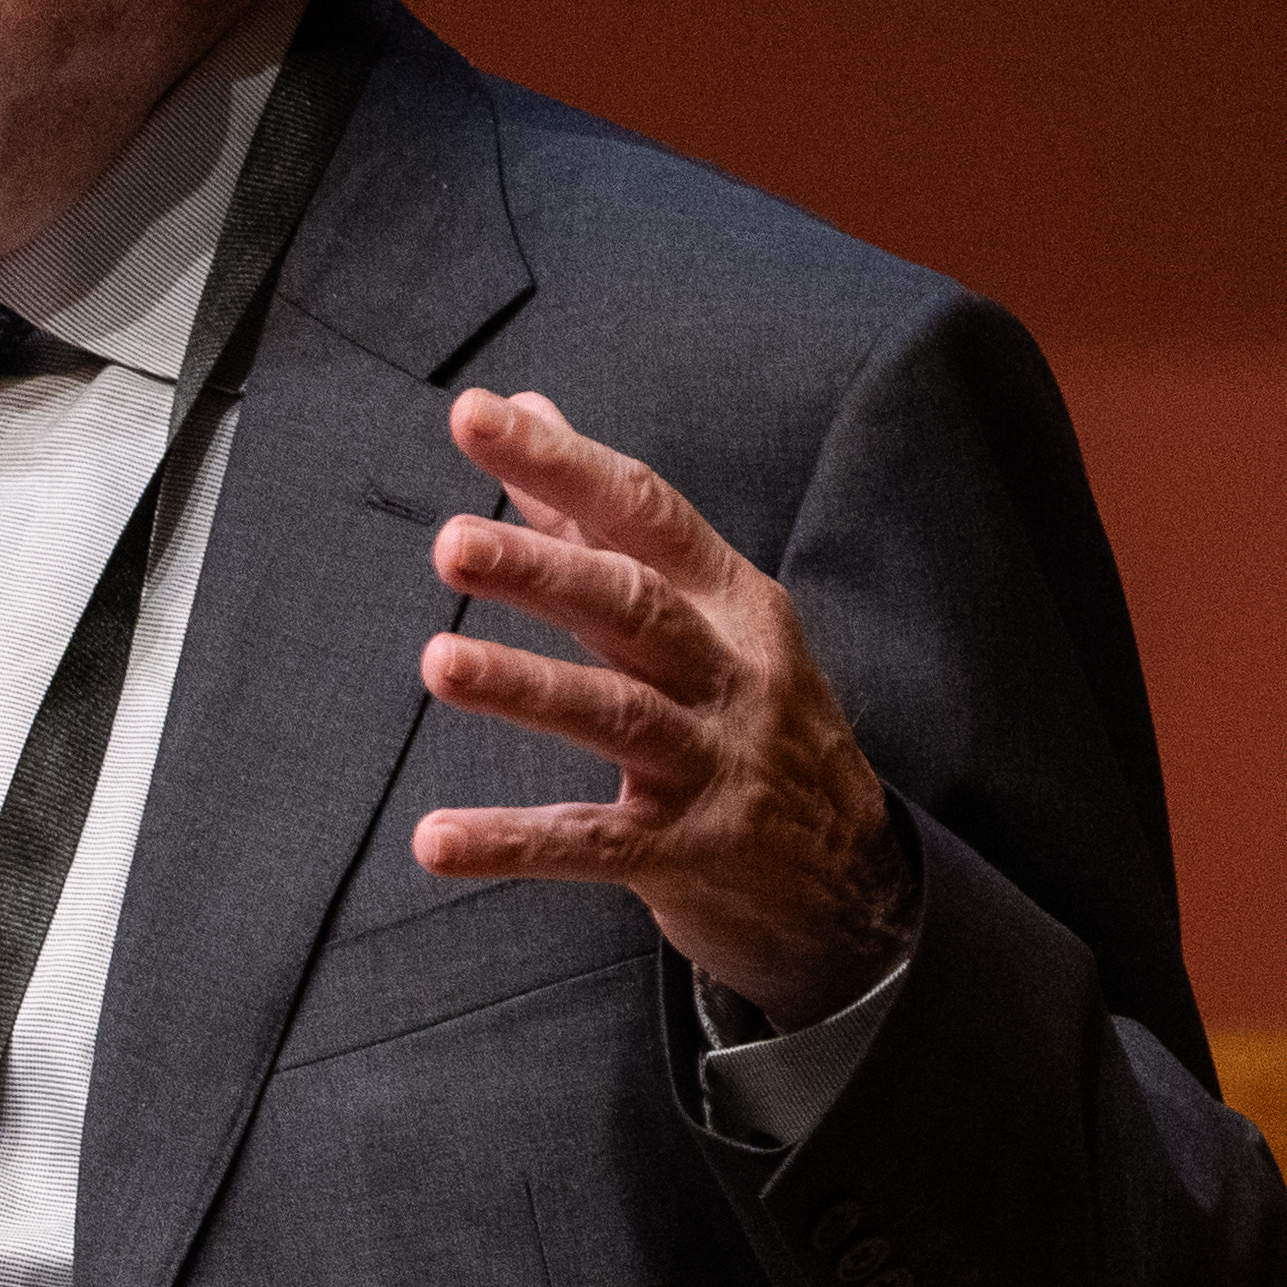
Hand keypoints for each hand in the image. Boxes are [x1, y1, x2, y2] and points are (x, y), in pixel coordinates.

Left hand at [409, 388, 915, 1020]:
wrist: (852, 881)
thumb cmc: (751, 722)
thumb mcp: (706, 615)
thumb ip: (602, 520)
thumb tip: (530, 406)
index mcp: (730, 601)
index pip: (643, 512)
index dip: (561, 463)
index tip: (474, 415)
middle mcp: (730, 672)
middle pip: (634, 605)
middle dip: (544, 571)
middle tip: (451, 543)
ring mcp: (713, 763)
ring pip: (616, 714)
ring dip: (525, 687)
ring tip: (439, 663)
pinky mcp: (687, 852)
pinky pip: (590, 844)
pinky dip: (511, 841)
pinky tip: (434, 841)